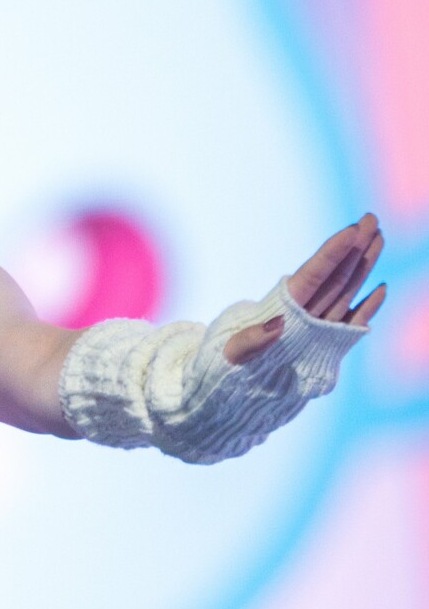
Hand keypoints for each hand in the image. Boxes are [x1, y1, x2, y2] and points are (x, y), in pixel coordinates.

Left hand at [224, 213, 386, 366]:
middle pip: (334, 276)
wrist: (235, 390)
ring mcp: (316, 327)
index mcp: (281, 309)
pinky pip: (350, 323)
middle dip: (355, 247)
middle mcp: (302, 313)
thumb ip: (251, 341)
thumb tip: (275, 326)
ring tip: (378, 237)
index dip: (331, 253)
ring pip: (345, 291)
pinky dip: (367, 307)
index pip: (311, 275)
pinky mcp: (326, 344)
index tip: (351, 230)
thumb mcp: (232, 355)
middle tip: (372, 218)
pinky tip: (380, 288)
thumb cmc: (227, 367)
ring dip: (363, 265)